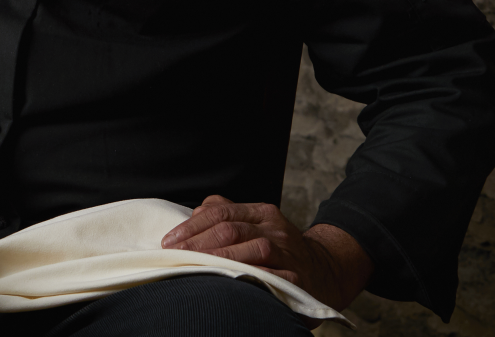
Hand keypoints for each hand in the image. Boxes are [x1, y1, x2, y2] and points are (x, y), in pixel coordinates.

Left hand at [160, 195, 372, 312]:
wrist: (325, 270)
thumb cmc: (279, 249)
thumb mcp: (255, 224)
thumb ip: (225, 216)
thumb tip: (190, 218)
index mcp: (260, 212)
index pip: (219, 211)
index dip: (192, 226)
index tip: (169, 241)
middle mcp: (275, 227)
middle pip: (230, 229)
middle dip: (198, 244)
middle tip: (175, 256)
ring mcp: (288, 253)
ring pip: (250, 250)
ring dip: (218, 260)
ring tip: (194, 269)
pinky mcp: (298, 279)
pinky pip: (271, 278)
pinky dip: (248, 279)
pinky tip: (228, 284)